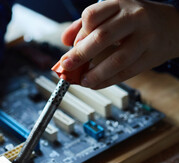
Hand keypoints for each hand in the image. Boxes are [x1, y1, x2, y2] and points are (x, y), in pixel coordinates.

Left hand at [60, 0, 178, 88]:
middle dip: (80, 55)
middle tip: (67, 66)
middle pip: (102, 37)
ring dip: (96, 73)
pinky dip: (108, 81)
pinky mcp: (151, 56)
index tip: (71, 46)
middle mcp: (134, 18)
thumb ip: (85, 26)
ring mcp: (145, 38)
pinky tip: (96, 84)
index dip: (79, 33)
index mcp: (120, 4)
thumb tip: (65, 40)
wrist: (171, 26)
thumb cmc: (135, 20)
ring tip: (82, 81)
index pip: (92, 15)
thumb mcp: (112, 14)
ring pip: (117, 59)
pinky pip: (127, 72)